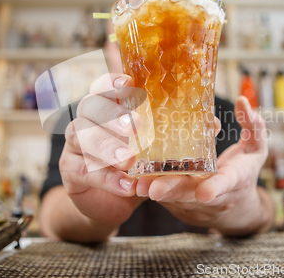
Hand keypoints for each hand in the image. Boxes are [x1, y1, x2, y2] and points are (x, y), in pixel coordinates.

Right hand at [60, 73, 221, 227]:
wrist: (110, 200)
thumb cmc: (135, 165)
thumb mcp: (155, 148)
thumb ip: (176, 135)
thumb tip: (212, 124)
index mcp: (106, 108)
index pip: (102, 87)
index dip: (112, 82)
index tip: (129, 83)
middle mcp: (86, 121)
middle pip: (89, 107)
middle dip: (111, 114)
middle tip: (135, 125)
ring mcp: (74, 146)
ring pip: (81, 136)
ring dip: (106, 146)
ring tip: (130, 159)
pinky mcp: (70, 172)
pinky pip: (83, 171)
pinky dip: (107, 178)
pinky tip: (127, 185)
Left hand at [134, 96, 271, 234]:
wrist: (237, 209)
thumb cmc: (245, 171)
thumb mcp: (256, 148)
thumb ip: (253, 125)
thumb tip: (244, 101)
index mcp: (236, 181)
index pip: (227, 183)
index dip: (216, 187)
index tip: (204, 192)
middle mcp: (214, 196)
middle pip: (192, 195)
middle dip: (174, 191)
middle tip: (155, 188)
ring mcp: (195, 204)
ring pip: (174, 199)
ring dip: (155, 192)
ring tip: (137, 184)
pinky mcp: (180, 206)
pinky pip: (165, 199)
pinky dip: (150, 190)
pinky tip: (132, 181)